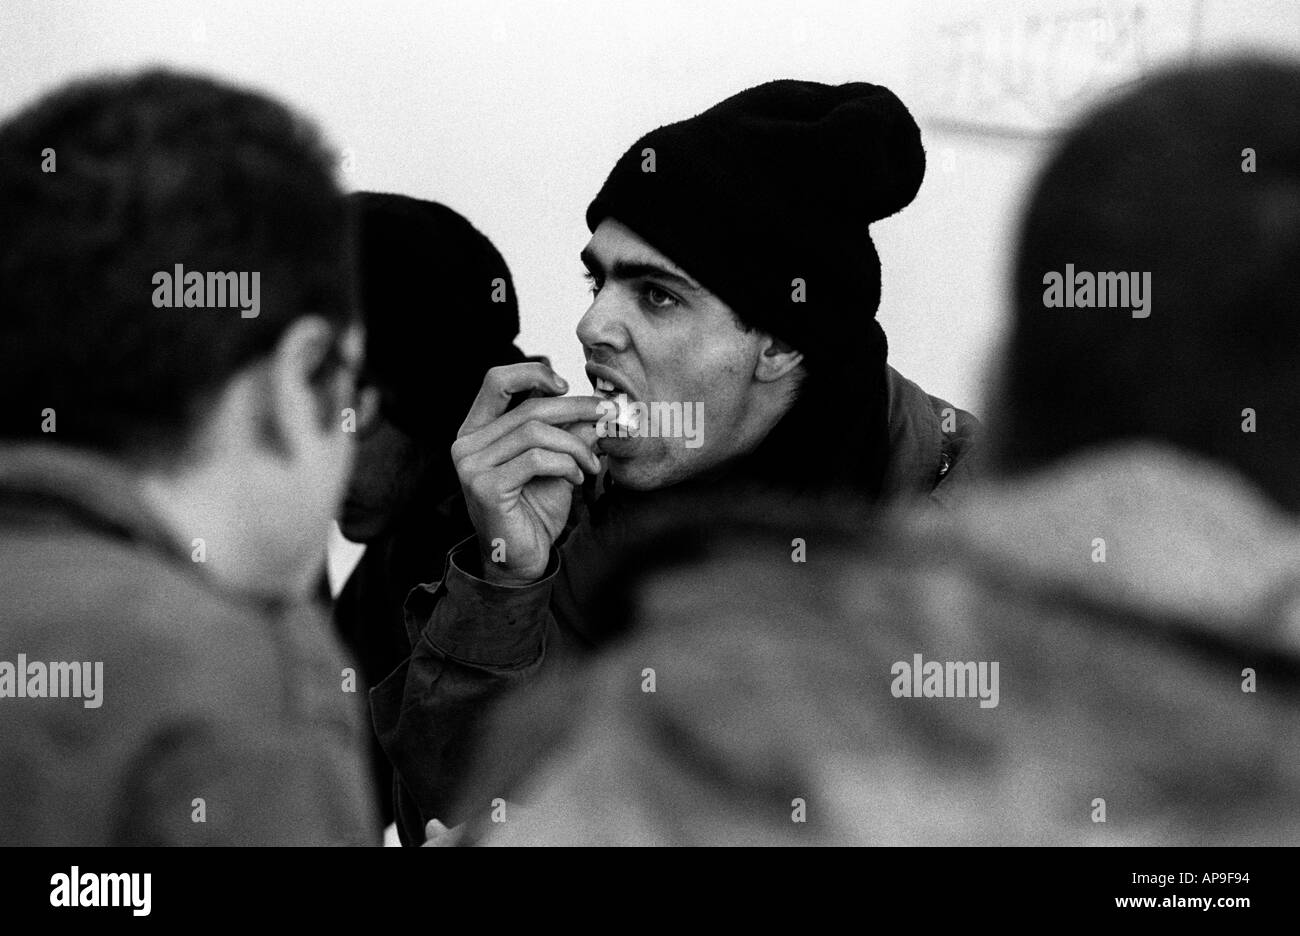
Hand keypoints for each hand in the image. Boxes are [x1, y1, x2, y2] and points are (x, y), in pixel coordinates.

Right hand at [452, 363, 603, 585]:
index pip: (496, 381)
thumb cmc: (535, 511)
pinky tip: (578, 479)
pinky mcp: (485, 487)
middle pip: (528, 407)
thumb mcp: (557, 463)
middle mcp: (466, 444)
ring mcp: (471, 466)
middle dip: (575, 409)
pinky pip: (536, 459)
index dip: (533, 373)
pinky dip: (566, 464)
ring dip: (575, 445)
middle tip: (606, 415)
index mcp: (476, 431)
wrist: (522, 561)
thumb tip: (599, 405)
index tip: (565, 385)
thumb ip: (570, 432)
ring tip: (591, 464)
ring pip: (535, 431)